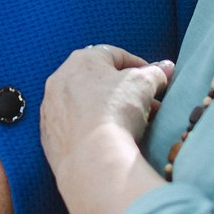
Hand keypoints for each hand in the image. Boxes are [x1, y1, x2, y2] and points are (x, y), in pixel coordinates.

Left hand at [39, 44, 172, 172]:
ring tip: (130, 124)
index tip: (153, 79)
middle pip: (98, 80)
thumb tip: (165, 68)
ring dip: (106, 109)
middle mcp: (59, 80)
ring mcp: (50, 109)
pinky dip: (89, 128)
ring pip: (84, 104)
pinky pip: (73, 126)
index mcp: (81, 60)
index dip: (139, 65)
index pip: (114, 55)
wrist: (92, 158)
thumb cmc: (117, 112)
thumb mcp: (144, 84)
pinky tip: (106, 139)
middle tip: (147, 105)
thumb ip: (155, 73)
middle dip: (125, 91)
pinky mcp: (48, 135)